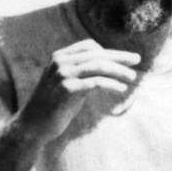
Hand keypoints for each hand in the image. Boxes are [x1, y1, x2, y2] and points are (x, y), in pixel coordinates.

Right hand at [19, 39, 140, 143]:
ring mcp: (63, 74)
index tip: (125, 59)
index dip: (109, 51)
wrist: (34, 124)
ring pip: (98, 65)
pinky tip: (121, 89)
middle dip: (119, 56)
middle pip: (96, 54)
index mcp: (59, 57)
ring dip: (118, 70)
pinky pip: (95, 82)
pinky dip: (111, 84)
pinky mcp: (67, 89)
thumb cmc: (53, 106)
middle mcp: (60, 62)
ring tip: (133, 77)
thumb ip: (81, 74)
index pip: (89, 46)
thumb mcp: (66, 84)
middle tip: (137, 60)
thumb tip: (104, 70)